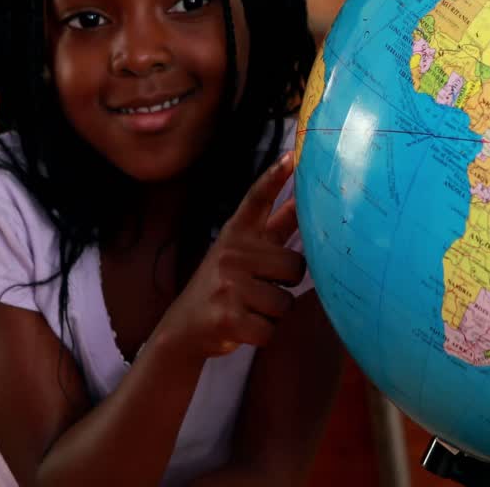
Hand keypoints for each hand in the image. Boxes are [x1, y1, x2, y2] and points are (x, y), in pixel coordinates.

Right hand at [157, 152, 304, 360]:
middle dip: (286, 284)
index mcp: (236, 234)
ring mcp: (228, 284)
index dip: (276, 176)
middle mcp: (231, 253)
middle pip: (296, 265)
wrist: (183, 328)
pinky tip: (242, 327)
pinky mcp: (228, 316)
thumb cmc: (225, 286)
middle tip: (260, 288)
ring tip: (248, 307)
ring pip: (285, 302)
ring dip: (273, 313)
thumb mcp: (242, 252)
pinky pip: (271, 329)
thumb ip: (274, 229)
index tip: (294, 156)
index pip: (258, 199)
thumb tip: (306, 201)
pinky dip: (263, 334)